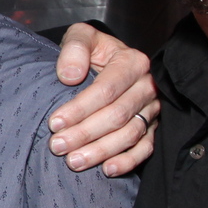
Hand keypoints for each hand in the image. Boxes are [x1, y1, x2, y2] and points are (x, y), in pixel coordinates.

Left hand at [49, 23, 157, 176]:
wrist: (106, 61)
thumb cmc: (92, 51)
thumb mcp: (81, 37)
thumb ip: (74, 49)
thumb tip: (69, 76)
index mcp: (132, 61)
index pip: (106, 90)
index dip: (80, 109)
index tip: (54, 123)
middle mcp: (146, 86)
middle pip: (117, 115)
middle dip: (85, 133)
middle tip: (58, 146)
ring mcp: (152, 108)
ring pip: (130, 134)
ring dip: (101, 151)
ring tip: (74, 161)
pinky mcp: (153, 126)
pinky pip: (146, 147)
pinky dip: (128, 161)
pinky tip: (108, 169)